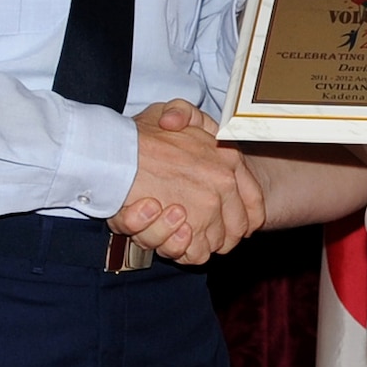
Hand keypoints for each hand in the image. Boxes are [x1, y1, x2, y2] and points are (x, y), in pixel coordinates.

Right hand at [107, 99, 266, 263]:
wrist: (111, 154)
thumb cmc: (139, 135)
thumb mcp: (172, 112)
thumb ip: (187, 115)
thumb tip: (183, 125)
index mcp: (229, 160)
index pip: (255, 202)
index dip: (246, 216)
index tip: (231, 219)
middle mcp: (223, 186)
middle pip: (236, 229)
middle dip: (217, 231)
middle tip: (191, 223)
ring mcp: (206, 211)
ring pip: (213, 244)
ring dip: (194, 239)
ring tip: (172, 220)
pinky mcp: (185, 234)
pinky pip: (194, 254)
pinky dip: (181, 249)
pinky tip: (168, 231)